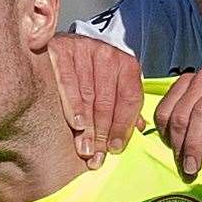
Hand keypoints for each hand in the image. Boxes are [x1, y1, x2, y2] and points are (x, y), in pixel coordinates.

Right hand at [49, 34, 144, 167]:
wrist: (61, 45)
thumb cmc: (91, 72)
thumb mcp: (113, 84)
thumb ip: (125, 105)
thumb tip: (140, 128)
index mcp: (126, 63)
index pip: (129, 98)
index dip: (123, 126)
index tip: (116, 148)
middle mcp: (107, 53)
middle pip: (107, 101)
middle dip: (103, 132)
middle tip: (97, 156)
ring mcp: (83, 49)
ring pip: (87, 96)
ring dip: (87, 127)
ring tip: (85, 149)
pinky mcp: (60, 49)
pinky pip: (67, 82)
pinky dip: (71, 105)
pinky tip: (75, 124)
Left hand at [155, 69, 201, 176]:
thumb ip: (190, 136)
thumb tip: (174, 157)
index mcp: (191, 84)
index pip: (165, 111)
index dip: (166, 138)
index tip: (175, 159)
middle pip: (181, 114)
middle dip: (180, 147)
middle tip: (186, 170)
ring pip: (201, 114)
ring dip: (195, 145)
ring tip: (196, 168)